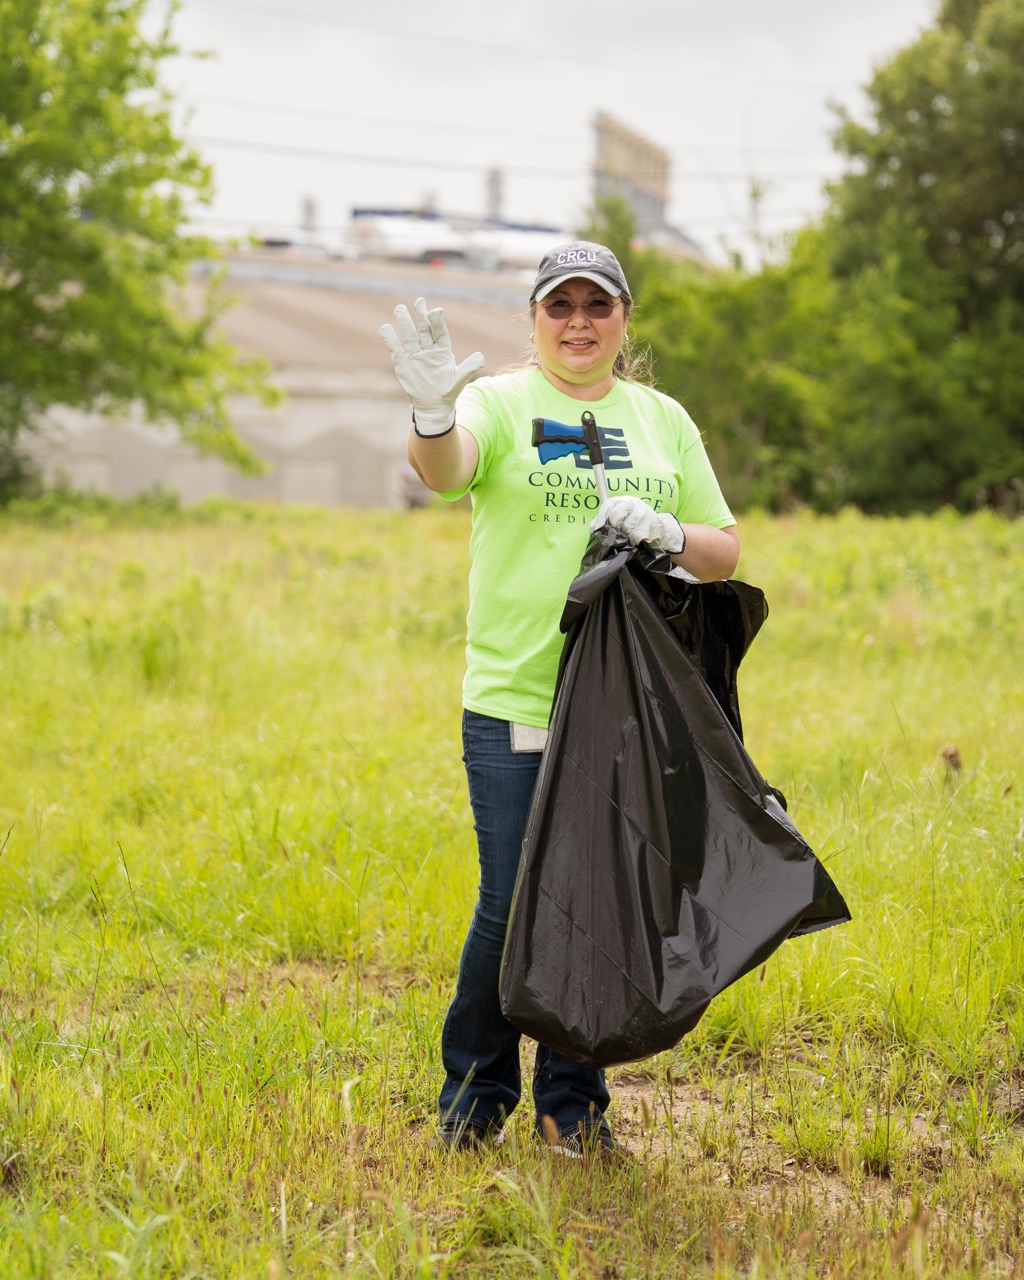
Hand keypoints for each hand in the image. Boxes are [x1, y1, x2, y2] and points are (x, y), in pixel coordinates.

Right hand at [379, 298, 484, 435]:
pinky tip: (385, 328)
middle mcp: (428, 348)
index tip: (437, 311)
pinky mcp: (402, 362)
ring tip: (400, 308)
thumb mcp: (459, 382)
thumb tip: (481, 357)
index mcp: (443, 350)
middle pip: (424, 329)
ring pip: (409, 336)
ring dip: (404, 322)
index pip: (440, 332)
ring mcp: (415, 354)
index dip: (438, 322)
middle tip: (420, 301)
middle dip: (421, 315)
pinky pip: (396, 348)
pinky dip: (390, 339)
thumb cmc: (448, 391)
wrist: (433, 405)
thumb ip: (468, 369)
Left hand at [590, 496, 685, 553]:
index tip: (596, 529)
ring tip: (630, 539)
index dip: (600, 518)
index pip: (609, 506)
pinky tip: (638, 541)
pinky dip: (635, 541)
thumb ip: (608, 521)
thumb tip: (593, 528)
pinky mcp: (651, 524)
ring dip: (626, 537)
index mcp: (627, 501)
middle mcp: (635, 504)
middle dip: (615, 529)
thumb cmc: (639, 526)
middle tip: (619, 536)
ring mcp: (644, 513)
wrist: (663, 532)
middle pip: (616, 516)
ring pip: (627, 528)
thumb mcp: (624, 519)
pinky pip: (636, 536)